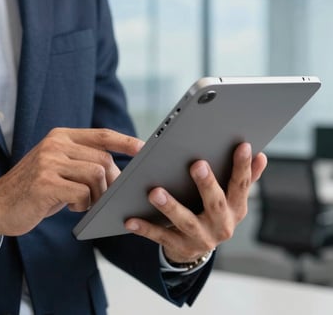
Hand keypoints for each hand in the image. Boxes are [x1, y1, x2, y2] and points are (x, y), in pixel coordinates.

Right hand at [0, 128, 143, 237]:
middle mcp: (56, 144)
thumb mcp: (58, 166)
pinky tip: (71, 207)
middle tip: (106, 197)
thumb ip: (82, 160)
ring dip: (97, 195)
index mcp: (61, 136)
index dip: (125, 141)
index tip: (143, 148)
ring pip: (96, 174)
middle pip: (103, 159)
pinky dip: (83, 204)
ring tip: (85, 202)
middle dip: (112, 181)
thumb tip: (117, 171)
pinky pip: (82, 193)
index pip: (101, 134)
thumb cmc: (36, 188)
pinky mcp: (45, 182)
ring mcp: (49, 161)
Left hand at [124, 142, 266, 263]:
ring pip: (185, 221)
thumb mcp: (233, 198)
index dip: (243, 166)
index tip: (243, 145)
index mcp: (236, 208)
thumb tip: (261, 156)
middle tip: (197, 164)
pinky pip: (160, 236)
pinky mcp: (179, 246)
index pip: (241, 185)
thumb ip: (246, 178)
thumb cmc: (215, 211)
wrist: (198, 247)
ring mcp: (201, 237)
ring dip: (171, 206)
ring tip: (155, 192)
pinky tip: (131, 219)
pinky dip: (145, 228)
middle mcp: (222, 225)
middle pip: (215, 203)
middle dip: (207, 184)